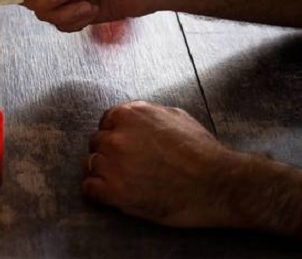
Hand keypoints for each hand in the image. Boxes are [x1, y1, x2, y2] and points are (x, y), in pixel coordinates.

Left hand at [83, 100, 240, 227]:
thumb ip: (145, 114)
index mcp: (128, 114)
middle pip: (96, 144)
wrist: (218, 183)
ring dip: (104, 174)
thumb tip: (131, 117)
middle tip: (130, 167)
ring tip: (128, 182)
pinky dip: (99, 194)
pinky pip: (90, 189)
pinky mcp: (114, 192)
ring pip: (91, 165)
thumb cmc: (201, 151)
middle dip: (110, 154)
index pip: (105, 123)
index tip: (127, 148)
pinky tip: (115, 195)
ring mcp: (113, 164)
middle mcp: (116, 137)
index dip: (116, 136)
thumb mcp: (175, 116)